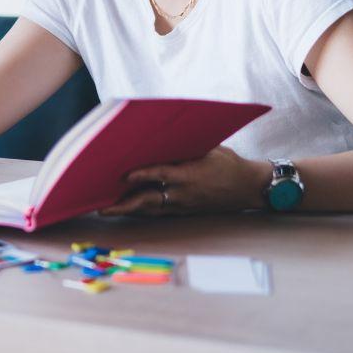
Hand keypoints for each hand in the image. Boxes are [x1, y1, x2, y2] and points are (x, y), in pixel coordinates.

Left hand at [100, 146, 268, 215]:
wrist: (249, 187)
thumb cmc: (228, 163)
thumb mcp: (208, 149)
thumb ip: (183, 149)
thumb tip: (159, 140)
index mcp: (190, 175)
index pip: (161, 174)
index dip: (142, 175)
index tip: (124, 176)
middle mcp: (184, 193)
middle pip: (149, 201)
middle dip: (125, 205)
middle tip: (102, 208)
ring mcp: (184, 205)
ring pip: (151, 209)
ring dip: (129, 210)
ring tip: (107, 210)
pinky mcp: (186, 211)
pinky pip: (160, 212)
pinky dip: (143, 211)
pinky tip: (128, 210)